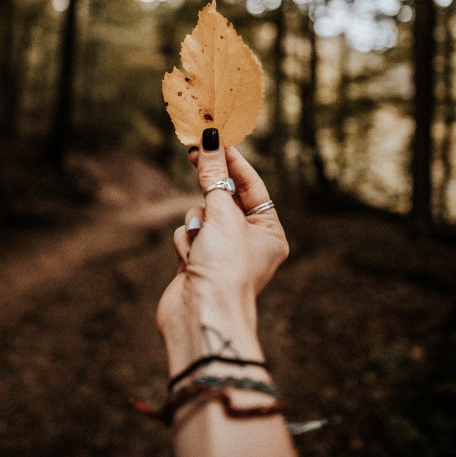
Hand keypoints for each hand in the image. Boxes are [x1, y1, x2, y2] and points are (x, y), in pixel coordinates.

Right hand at [157, 128, 288, 371]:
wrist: (202, 317)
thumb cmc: (225, 267)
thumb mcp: (222, 215)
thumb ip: (214, 176)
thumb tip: (211, 141)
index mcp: (269, 231)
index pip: (252, 186)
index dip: (233, 162)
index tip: (215, 139)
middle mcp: (248, 241)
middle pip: (224, 199)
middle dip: (211, 190)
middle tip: (195, 152)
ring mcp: (222, 252)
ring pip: (201, 215)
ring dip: (197, 223)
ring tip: (202, 244)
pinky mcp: (198, 262)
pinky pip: (188, 234)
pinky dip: (186, 243)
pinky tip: (190, 261)